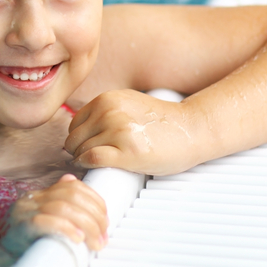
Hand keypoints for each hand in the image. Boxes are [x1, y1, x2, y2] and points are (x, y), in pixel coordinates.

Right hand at [9, 174, 108, 250]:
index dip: (93, 200)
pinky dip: (65, 228)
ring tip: (95, 242)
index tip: (105, 219)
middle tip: (103, 236)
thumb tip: (72, 180)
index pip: (72, 186)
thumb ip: (58, 203)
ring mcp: (25, 211)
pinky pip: (45, 221)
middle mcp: (32, 199)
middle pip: (71, 196)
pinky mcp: (20, 227)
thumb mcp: (42, 219)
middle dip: (94, 215)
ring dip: (86, 224)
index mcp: (40, 194)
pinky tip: (77, 238)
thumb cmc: (23, 241)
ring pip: (63, 207)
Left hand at [64, 89, 207, 175]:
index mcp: (107, 99)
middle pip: (75, 138)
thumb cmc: (162, 122)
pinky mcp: (127, 152)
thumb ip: (104, 112)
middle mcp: (110, 112)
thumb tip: (78, 133)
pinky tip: (94, 167)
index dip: (78, 138)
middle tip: (89, 160)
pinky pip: (92, 158)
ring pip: (81, 150)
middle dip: (78, 151)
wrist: (191, 129)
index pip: (75, 123)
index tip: (85, 148)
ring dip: (84, 160)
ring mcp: (118, 131)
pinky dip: (87, 164)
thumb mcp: (128, 104)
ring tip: (97, 165)